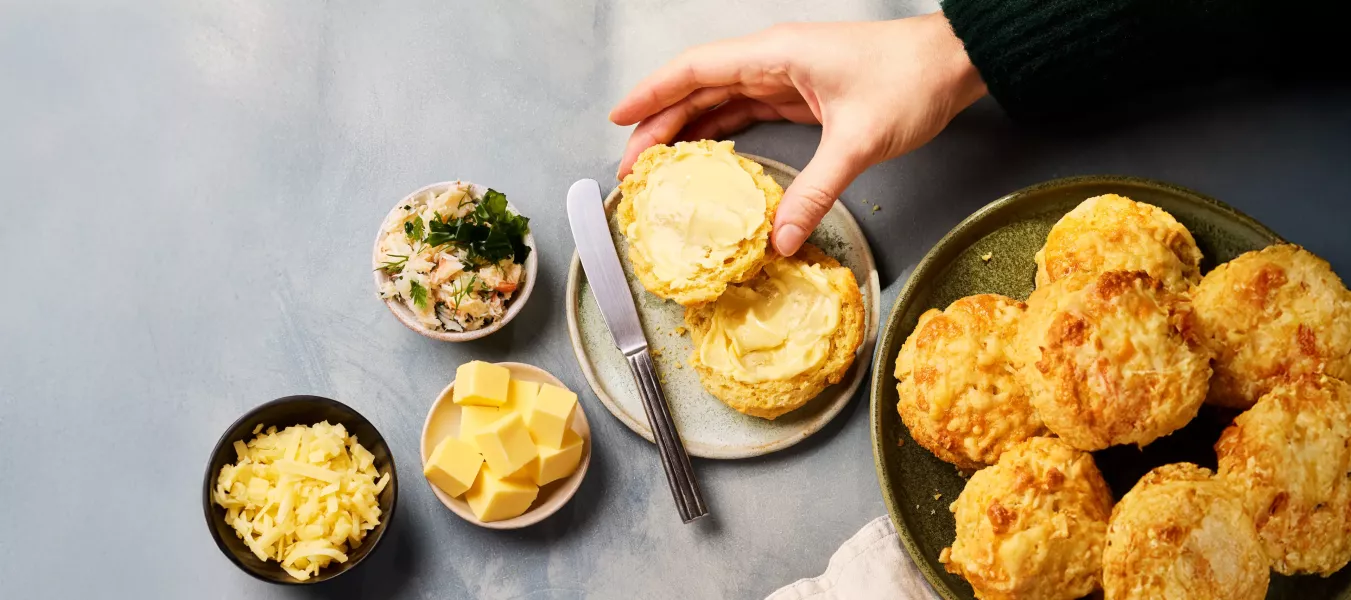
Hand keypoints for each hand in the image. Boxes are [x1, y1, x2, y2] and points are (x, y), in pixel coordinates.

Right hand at [609, 12, 986, 254]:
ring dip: (687, 131)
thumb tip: (783, 239)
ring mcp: (785, 77)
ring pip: (719, 101)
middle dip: (660, 125)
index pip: (695, 71)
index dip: (652, 95)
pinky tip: (706, 161)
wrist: (954, 64)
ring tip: (656, 168)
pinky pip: (746, 112)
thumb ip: (817, 190)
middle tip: (631, 167)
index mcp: (776, 55)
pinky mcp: (801, 96)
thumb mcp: (859, 141)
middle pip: (698, 89)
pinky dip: (721, 135)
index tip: (618, 120)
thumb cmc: (910, 81)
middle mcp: (772, 61)